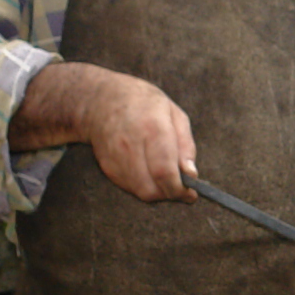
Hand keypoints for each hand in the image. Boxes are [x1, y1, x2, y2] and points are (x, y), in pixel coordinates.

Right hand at [17, 61, 197, 200]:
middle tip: (180, 186)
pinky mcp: (107, 166)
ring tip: (165, 176)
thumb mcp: (174, 114)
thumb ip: (186, 146)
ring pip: (141, 192)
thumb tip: (191, 175)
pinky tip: (148, 171)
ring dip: (158, 191)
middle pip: (152, 188)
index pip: (164, 172)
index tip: (190, 192)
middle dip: (170, 194)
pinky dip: (144, 186)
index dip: (179, 189)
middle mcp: (130, 145)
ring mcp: (116, 157)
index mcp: (152, 128)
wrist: (102, 100)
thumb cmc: (144, 104)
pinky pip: (130, 188)